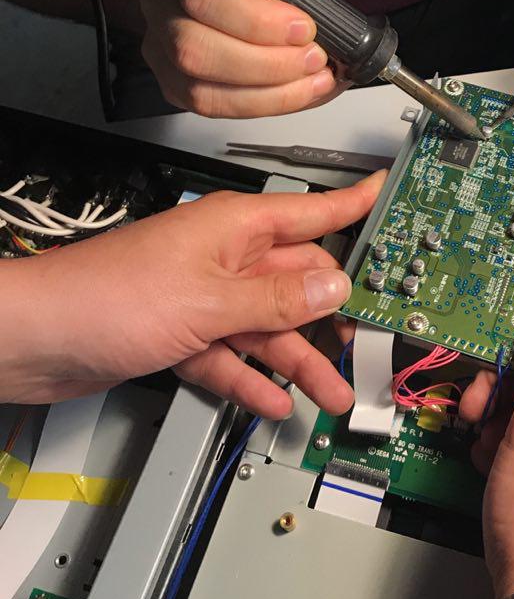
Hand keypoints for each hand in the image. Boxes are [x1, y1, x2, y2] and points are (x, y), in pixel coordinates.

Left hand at [0, 171, 384, 416]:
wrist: (33, 340)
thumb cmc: (103, 296)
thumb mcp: (209, 302)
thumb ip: (276, 299)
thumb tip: (333, 285)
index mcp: (235, 228)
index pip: (314, 211)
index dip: (356, 205)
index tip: (393, 199)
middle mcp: (223, 259)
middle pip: (296, 282)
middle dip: (335, 313)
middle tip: (373, 336)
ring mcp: (201, 297)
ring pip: (267, 327)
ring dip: (299, 360)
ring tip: (332, 392)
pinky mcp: (179, 334)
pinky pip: (231, 356)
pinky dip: (251, 377)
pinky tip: (274, 399)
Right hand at [140, 0, 343, 117]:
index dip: (258, 20)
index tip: (304, 27)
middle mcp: (163, 11)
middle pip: (197, 51)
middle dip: (267, 64)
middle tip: (313, 58)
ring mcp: (163, 54)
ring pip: (202, 91)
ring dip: (268, 93)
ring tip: (313, 80)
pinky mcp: (174, 86)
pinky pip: (212, 108)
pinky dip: (261, 106)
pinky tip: (295, 94)